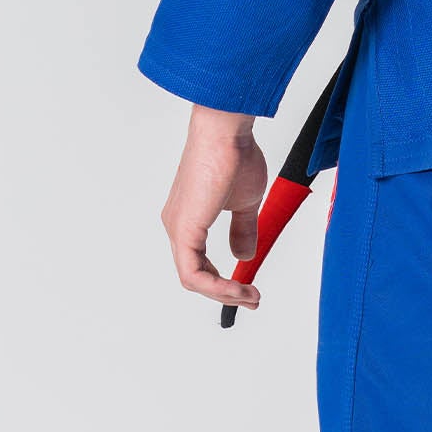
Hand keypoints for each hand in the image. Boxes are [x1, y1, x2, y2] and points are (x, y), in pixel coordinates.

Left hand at [161, 105, 269, 310]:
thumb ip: (242, 230)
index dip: (224, 282)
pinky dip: (216, 287)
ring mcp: (178, 227)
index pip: (199, 263)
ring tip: (250, 296)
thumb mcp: (245, 202)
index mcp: (189, 218)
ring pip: (192, 279)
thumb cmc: (235, 155)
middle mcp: (177, 225)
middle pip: (195, 276)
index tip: (251, 288)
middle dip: (226, 294)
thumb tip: (243, 256)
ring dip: (223, 294)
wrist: (227, 132)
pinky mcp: (185, 229)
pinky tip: (238, 288)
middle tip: (253, 299)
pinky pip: (193, 273)